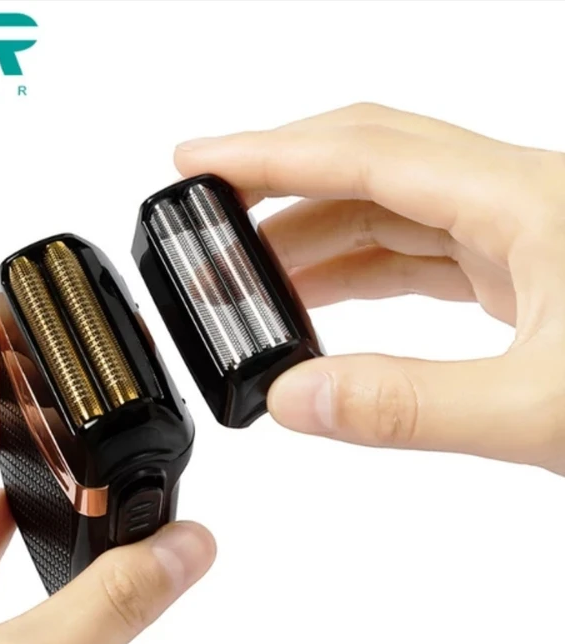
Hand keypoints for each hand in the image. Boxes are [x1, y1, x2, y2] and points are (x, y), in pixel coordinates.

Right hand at [175, 103, 564, 473]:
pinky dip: (356, 271)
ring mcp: (519, 235)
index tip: (196, 159)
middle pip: (368, 163)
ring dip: (311, 237)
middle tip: (205, 217)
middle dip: (277, 187)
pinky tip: (319, 300)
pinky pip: (416, 253)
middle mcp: (517, 201)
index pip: (365, 151)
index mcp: (526, 202)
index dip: (269, 152)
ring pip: (389, 211)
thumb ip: (408, 406)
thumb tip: (293, 400)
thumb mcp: (544, 410)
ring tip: (245, 278)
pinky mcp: (520, 273)